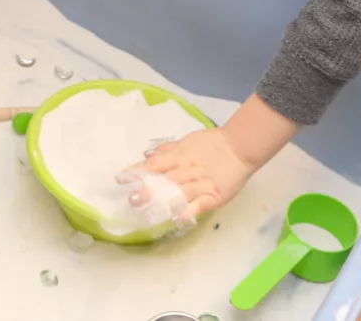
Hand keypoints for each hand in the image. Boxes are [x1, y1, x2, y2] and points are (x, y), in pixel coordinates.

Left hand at [122, 127, 255, 221]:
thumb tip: (146, 155)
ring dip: (165, 202)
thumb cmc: (211, 144)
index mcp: (179, 156)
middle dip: (148, 190)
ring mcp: (200, 183)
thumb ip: (167, 150)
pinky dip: (189, 211)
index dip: (138, 172)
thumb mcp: (187, 141)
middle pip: (165, 180)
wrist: (239, 147)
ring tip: (149, 211)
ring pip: (180, 193)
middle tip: (132, 199)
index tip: (121, 179)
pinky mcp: (214, 195)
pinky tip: (178, 218)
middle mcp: (187, 170)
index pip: (154, 164)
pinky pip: (200, 204)